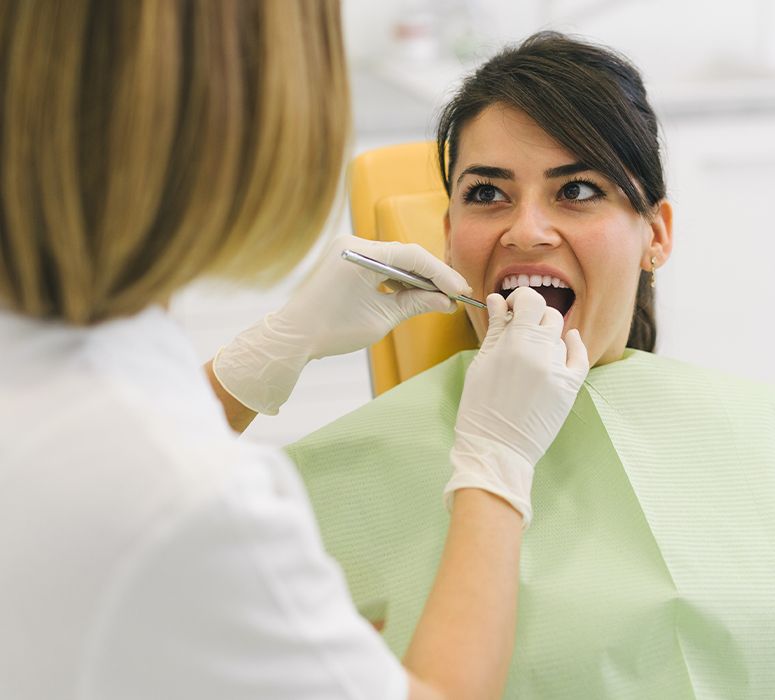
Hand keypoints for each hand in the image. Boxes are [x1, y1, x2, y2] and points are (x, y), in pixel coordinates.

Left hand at [212, 235, 470, 413]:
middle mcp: (353, 244)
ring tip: (440, 299)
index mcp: (360, 253)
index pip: (412, 256)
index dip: (441, 274)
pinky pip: (380, 265)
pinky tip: (416, 295)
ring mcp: (347, 250)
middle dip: (431, 276)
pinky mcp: (345, 260)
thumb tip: (446, 302)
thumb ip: (416, 304)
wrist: (293, 336)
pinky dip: (398, 280)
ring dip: (416, 279)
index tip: (461, 290)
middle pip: (405, 255)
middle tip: (456, 295)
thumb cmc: (332, 329)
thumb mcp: (381, 319)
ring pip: (394, 260)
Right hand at [444, 287, 588, 526]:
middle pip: (547, 314)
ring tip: (529, 350)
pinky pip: (579, 357)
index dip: (519, 298)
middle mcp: (540, 353)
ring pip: (558, 335)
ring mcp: (558, 371)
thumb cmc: (479, 408)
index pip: (529, 300)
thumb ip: (495, 329)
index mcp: (515, 343)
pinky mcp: (570, 388)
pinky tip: (569, 339)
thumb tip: (497, 300)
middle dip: (532, 316)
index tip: (510, 308)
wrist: (495, 449)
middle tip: (517, 327)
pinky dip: (574, 344)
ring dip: (544, 335)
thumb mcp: (481, 363)